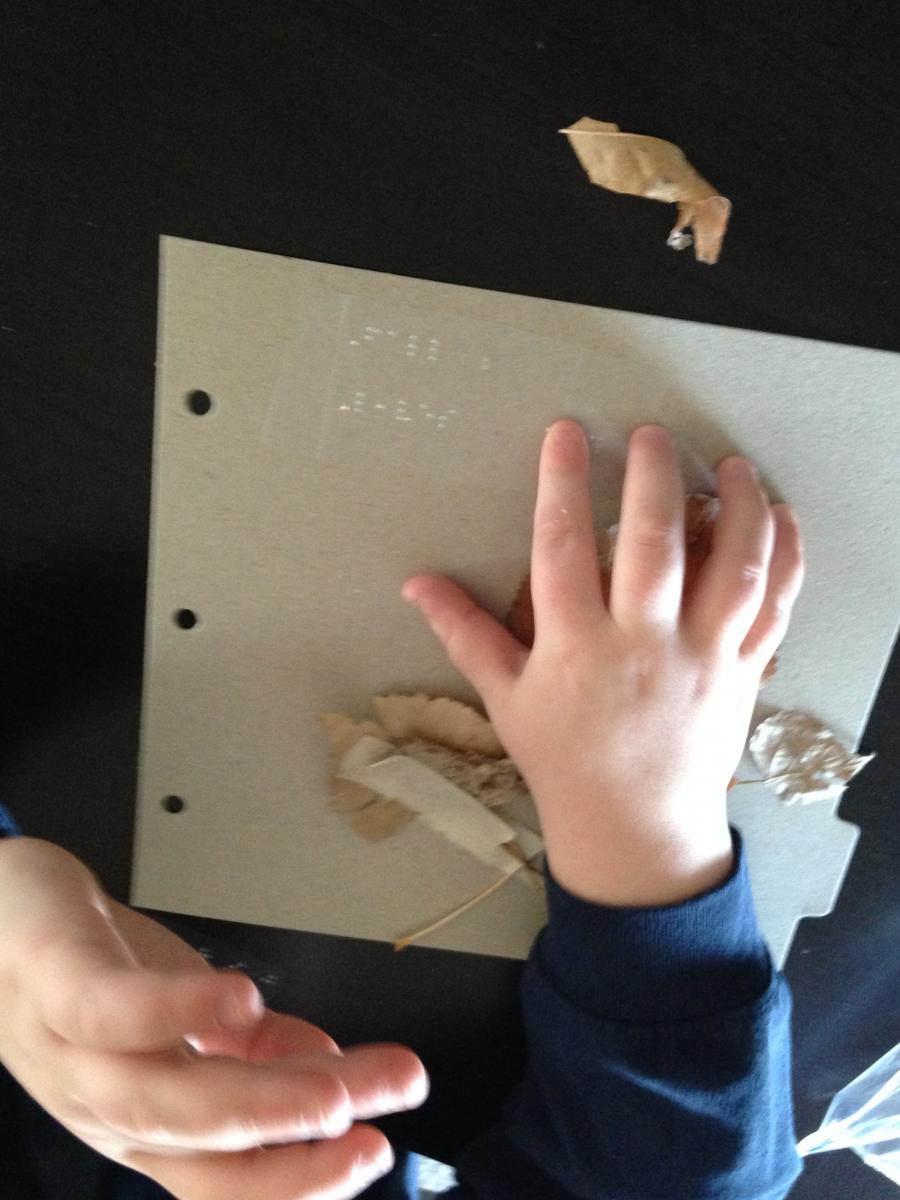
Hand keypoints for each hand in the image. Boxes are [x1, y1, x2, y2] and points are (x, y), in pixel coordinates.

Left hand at [0, 837, 427, 1199]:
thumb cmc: (87, 968)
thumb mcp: (185, 1012)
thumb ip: (258, 1045)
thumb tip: (334, 1066)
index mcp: (141, 1120)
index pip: (224, 1179)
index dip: (301, 1180)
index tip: (377, 1149)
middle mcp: (103, 1105)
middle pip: (202, 1149)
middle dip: (298, 1143)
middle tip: (373, 1118)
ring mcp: (73, 1049)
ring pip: (156, 1104)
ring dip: (253, 1103)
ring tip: (330, 1084)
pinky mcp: (57, 980)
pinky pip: (110, 1012)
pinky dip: (176, 1013)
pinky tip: (239, 997)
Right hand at [403, 422, 803, 905]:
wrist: (633, 828)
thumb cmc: (563, 759)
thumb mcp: (504, 698)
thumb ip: (464, 633)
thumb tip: (413, 582)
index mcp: (576, 647)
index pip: (564, 548)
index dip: (562, 484)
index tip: (567, 433)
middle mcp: (643, 644)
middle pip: (655, 544)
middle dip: (655, 478)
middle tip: (651, 433)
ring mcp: (702, 656)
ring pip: (732, 568)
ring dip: (737, 508)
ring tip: (729, 465)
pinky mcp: (742, 670)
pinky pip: (774, 606)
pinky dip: (785, 557)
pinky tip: (780, 516)